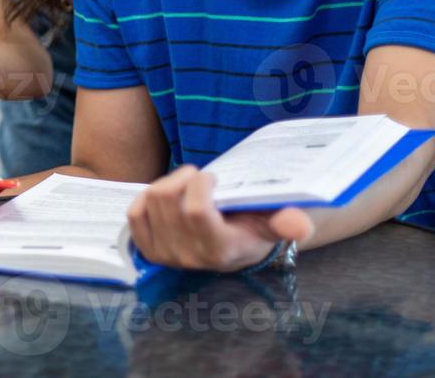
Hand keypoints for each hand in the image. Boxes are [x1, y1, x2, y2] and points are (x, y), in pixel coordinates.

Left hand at [127, 166, 314, 271]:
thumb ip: (287, 223)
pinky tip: (166, 196)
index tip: (212, 178)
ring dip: (166, 183)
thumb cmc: (253, 227)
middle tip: (198, 177)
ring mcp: (167, 255)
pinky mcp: (149, 250)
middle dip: (183, 177)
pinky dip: (146, 197)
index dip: (200, 183)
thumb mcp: (273, 223)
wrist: (234, 249)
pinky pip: (134, 214)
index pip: (196, 211)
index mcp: (220, 250)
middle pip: (167, 199)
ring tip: (185, 184)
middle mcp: (190, 257)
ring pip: (151, 200)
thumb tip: (300, 223)